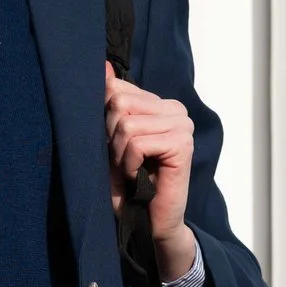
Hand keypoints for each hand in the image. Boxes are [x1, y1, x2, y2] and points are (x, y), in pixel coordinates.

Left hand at [104, 62, 198, 281]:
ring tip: (132, 172)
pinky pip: (137, 144)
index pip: (115, 89)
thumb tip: (103, 64)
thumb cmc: (129, 182)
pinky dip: (129, 165)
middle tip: (123, 163)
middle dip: (109, 138)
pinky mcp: (183, 145)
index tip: (114, 146)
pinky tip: (140, 178)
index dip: (103, 121)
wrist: (147, 222)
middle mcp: (175, 110)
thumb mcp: (111, 139)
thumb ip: (109, 101)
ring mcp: (182, 126)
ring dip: (119, 155)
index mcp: (159, 104)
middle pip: (117, 103)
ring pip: (126, 124)